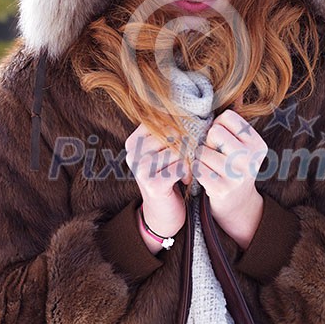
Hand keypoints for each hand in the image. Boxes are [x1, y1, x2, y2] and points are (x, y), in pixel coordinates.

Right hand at [125, 122, 189, 252]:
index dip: (180, 129)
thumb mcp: (164, 151)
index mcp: (134, 141)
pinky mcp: (153, 183)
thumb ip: (170, 132)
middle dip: (186, 145)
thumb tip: (191, 110)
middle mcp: (133, 153)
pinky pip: (180, 166)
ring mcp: (141, 168)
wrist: (162, 213)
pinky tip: (184, 180)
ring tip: (185, 171)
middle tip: (188, 159)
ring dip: (188, 161)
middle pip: (172, 134)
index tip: (184, 142)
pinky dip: (187, 173)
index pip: (163, 121)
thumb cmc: (167, 176)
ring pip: (178, 150)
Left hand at [193, 109, 266, 248]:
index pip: (227, 118)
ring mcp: (237, 175)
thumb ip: (236, 120)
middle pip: (214, 132)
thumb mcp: (240, 143)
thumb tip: (236, 91)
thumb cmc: (233, 164)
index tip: (221, 139)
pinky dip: (196, 170)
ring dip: (200, 157)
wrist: (237, 202)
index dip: (217, 126)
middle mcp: (251, 158)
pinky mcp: (222, 189)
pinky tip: (204, 175)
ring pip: (202, 150)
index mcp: (257, 143)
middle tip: (213, 152)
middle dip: (208, 141)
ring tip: (209, 164)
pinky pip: (197, 168)